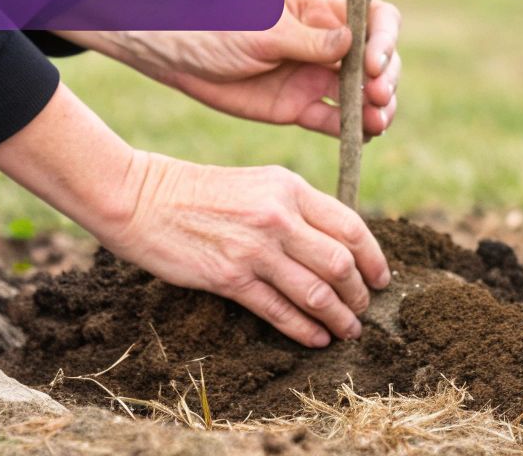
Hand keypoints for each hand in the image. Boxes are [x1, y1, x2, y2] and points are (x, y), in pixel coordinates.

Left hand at [63, 0, 401, 136]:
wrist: (171, 52)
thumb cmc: (213, 24)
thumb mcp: (262, 30)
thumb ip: (307, 41)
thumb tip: (354, 44)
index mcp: (318, 10)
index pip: (373, 18)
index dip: (384, 39)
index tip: (373, 62)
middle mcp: (322, 43)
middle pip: (374, 60)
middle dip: (384, 78)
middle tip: (376, 96)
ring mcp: (310, 76)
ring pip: (358, 94)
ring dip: (375, 107)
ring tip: (377, 121)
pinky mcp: (294, 107)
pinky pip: (332, 120)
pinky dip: (351, 128)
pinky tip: (363, 135)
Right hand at [103, 154, 389, 345]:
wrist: (142, 198)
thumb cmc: (199, 192)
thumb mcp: (257, 184)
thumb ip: (296, 209)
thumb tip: (335, 246)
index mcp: (289, 187)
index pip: (351, 226)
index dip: (374, 258)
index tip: (381, 278)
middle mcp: (278, 216)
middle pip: (341, 263)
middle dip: (359, 294)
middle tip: (362, 309)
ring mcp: (255, 248)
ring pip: (316, 292)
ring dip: (339, 317)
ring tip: (347, 330)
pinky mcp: (230, 277)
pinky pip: (279, 311)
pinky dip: (304, 330)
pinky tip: (316, 338)